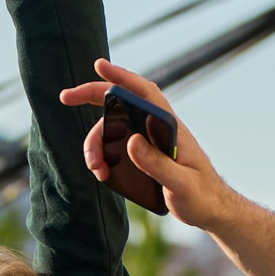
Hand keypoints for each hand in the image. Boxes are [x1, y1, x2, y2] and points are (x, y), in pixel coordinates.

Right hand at [57, 61, 239, 231]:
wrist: (210, 210)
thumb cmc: (202, 196)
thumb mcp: (181, 184)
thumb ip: (157, 164)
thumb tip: (130, 142)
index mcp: (170, 127)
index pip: (144, 92)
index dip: (121, 76)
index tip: (98, 65)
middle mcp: (156, 128)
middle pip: (120, 104)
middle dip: (91, 97)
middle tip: (64, 97)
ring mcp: (149, 141)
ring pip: (113, 130)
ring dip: (96, 144)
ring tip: (95, 168)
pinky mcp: (144, 156)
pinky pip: (116, 147)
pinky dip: (103, 157)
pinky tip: (102, 173)